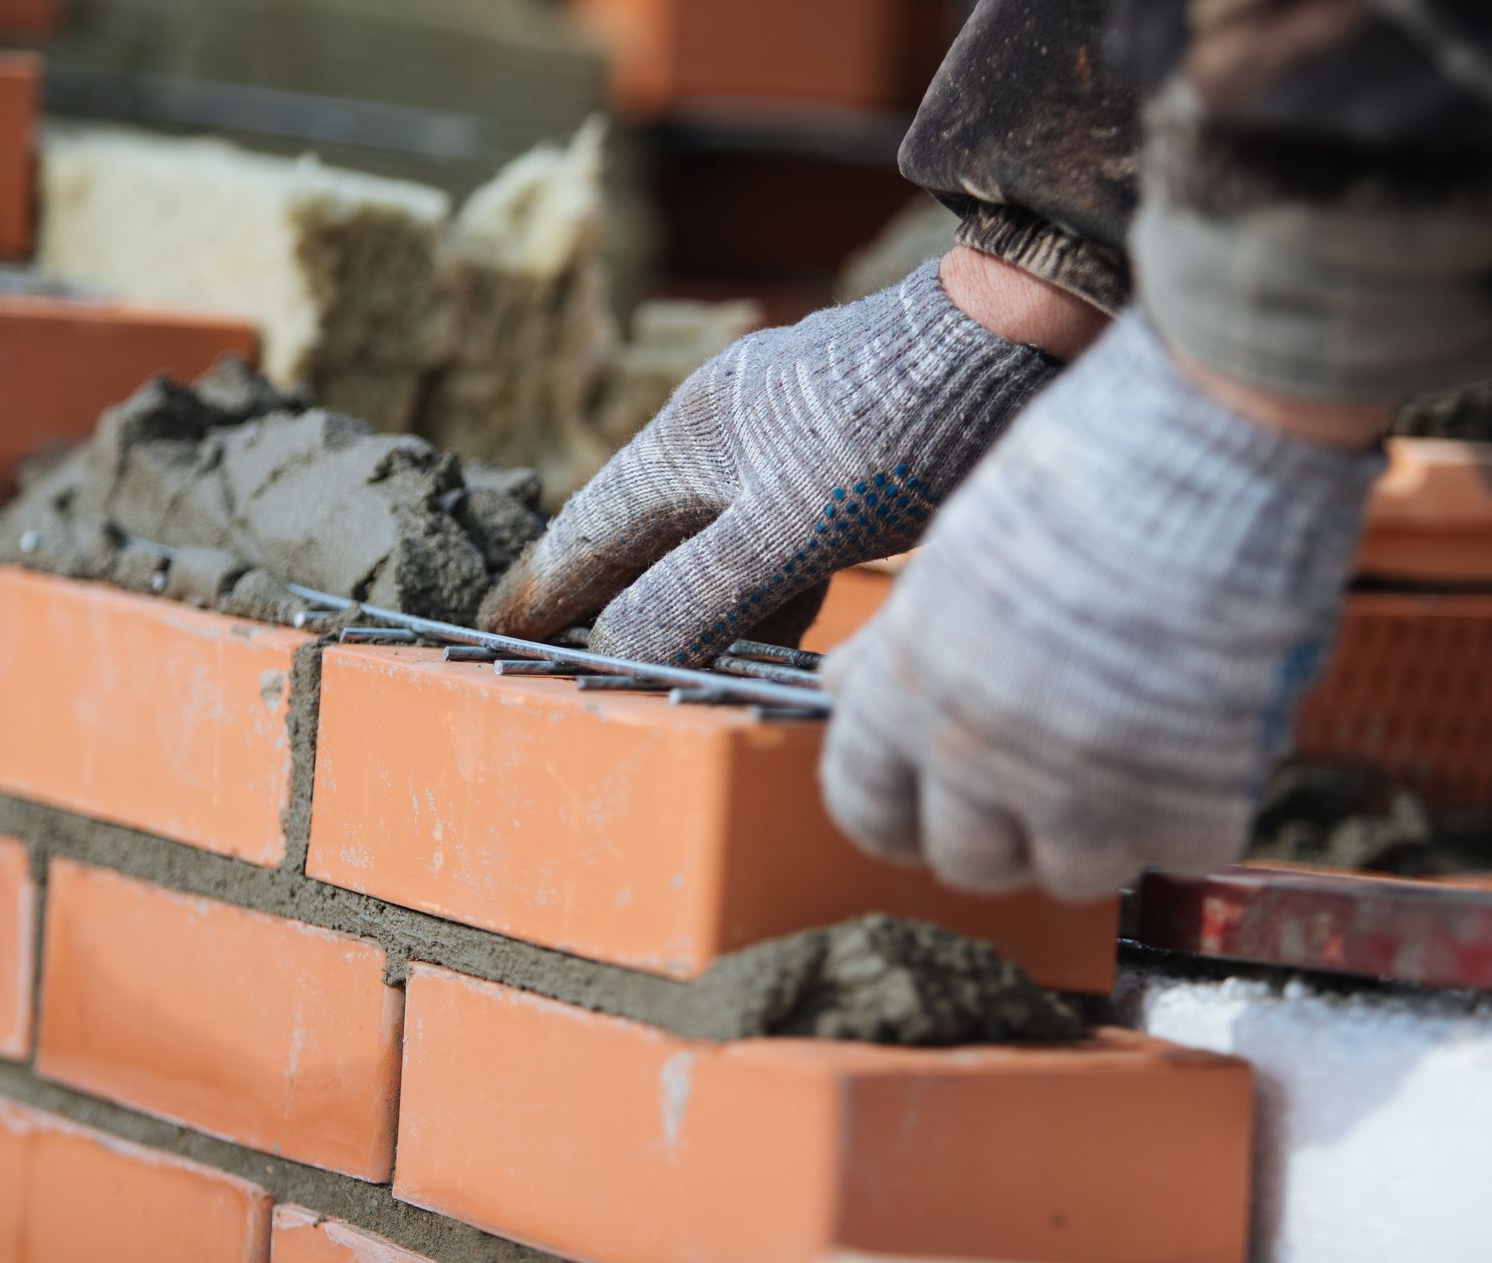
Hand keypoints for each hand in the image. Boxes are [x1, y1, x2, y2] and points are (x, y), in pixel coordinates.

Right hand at [478, 259, 1058, 664]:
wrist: (1033, 330)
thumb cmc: (908, 421)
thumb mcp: (795, 519)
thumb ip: (702, 588)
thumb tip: (616, 647)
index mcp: (688, 441)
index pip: (588, 532)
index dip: (541, 591)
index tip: (492, 636)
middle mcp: (723, 437)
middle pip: (639, 536)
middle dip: (597, 601)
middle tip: (556, 655)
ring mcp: (784, 443)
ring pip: (710, 543)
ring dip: (682, 606)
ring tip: (653, 668)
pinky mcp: (846, 459)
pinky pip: (774, 545)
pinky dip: (759, 599)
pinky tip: (774, 642)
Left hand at [820, 314, 1383, 900]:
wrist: (1208, 441)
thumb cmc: (1079, 473)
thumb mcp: (955, 557)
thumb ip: (901, 643)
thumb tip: (842, 688)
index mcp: (902, 693)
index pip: (863, 806)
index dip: (895, 813)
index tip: (924, 807)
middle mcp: (975, 755)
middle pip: (966, 860)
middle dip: (1000, 830)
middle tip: (1042, 781)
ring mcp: (1082, 789)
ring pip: (1072, 874)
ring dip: (1099, 827)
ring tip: (1129, 750)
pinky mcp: (1190, 800)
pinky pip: (1181, 849)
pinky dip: (1197, 806)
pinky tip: (1204, 731)